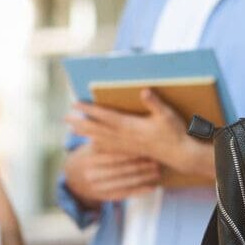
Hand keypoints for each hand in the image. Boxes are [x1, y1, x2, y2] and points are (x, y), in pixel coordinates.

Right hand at [61, 138, 160, 205]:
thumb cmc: (90, 155)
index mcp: (90, 156)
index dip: (132, 152)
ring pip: (125, 182)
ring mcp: (98, 186)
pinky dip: (140, 191)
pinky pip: (125, 194)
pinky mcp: (105, 196)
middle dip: (140, 165)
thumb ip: (104, 133)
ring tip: (158, 171)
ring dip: (143, 177)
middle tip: (157, 161)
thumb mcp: (92, 143)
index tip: (148, 148)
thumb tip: (116, 116)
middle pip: (121, 169)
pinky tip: (153, 187)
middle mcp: (92, 173)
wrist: (74, 179)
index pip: (114, 154)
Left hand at [65, 90, 202, 176]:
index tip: (75, 104)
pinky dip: (98, 144)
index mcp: (130, 126)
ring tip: (73, 129)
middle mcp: (125, 136)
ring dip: (86, 133)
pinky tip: (92, 143)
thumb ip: (154, 103)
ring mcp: (127, 145)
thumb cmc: (175, 133)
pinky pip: (109, 147)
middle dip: (80, 123)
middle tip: (65, 118)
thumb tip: (144, 90)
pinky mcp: (131, 150)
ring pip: (101, 138)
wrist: (180, 155)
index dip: (89, 109)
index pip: (104, 116)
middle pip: (97, 128)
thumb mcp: (167, 114)